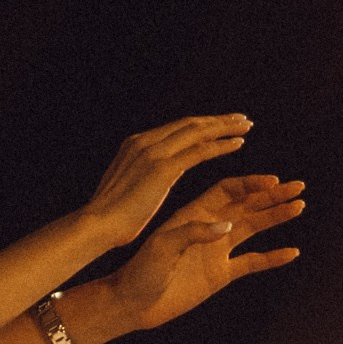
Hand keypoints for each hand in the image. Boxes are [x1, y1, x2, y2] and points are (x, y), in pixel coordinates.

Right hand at [81, 116, 253, 247]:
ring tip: (245, 126)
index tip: (218, 123)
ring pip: (197, 132)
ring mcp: (154, 153)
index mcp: (135, 143)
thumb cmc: (109, 215)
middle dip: (217, 120)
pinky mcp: (163, 169)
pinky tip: (238, 144)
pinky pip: (200, 151)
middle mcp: (145, 141)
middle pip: (189, 124)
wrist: (97, 224)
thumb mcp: (124, 184)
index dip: (200, 124)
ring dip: (224, 127)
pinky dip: (221, 145)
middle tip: (240, 118)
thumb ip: (137, 172)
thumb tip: (144, 175)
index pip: (175, 127)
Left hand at [109, 175, 302, 329]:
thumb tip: (226, 227)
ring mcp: (217, 251)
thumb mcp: (163, 247)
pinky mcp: (221, 274)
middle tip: (298, 187)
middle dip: (271, 195)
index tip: (272, 180)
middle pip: (246, 205)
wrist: (134, 303)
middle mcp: (209, 228)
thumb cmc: (141, 270)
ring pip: (254, 228)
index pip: (227, 190)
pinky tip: (292, 252)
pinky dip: (272, 257)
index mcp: (193, 214)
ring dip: (276, 217)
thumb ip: (193, 233)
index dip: (250, 184)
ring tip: (299, 206)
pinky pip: (252, 262)